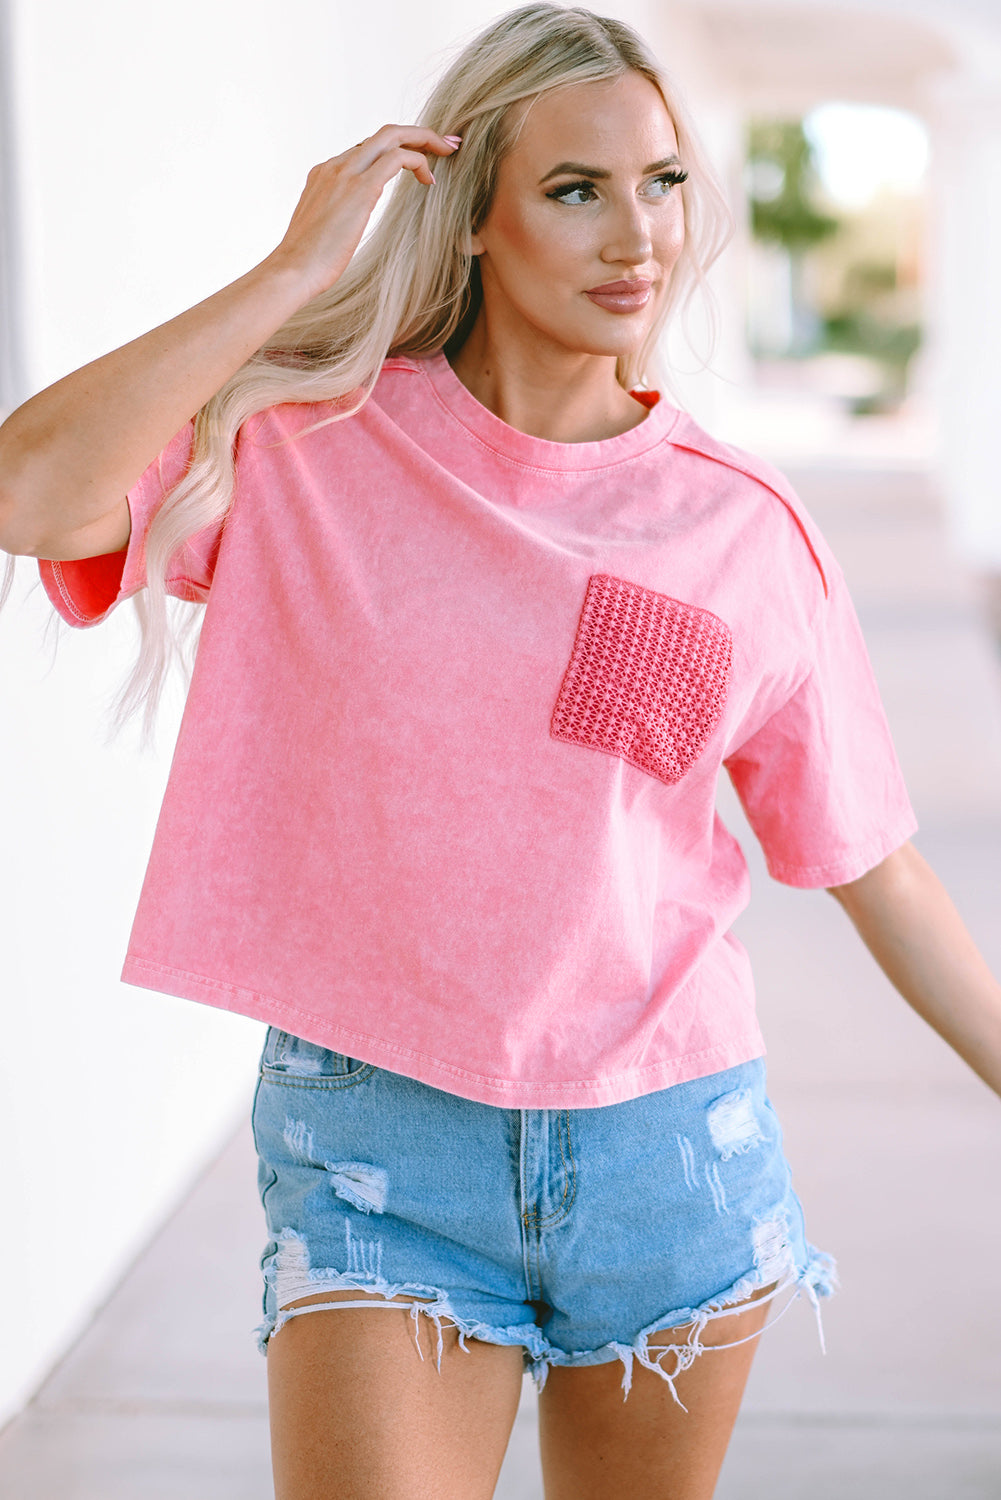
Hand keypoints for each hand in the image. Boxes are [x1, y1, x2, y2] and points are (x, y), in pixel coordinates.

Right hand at [265, 125, 460, 303]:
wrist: (292, 270)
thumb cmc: (307, 264)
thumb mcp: (323, 232)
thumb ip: (337, 219)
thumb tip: (347, 228)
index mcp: (324, 174)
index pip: (367, 150)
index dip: (396, 151)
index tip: (418, 160)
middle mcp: (335, 166)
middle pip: (384, 134)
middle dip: (419, 134)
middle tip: (445, 144)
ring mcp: (345, 173)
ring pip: (393, 136)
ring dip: (425, 141)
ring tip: (448, 153)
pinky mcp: (360, 188)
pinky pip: (398, 158)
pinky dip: (419, 163)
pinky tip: (430, 182)